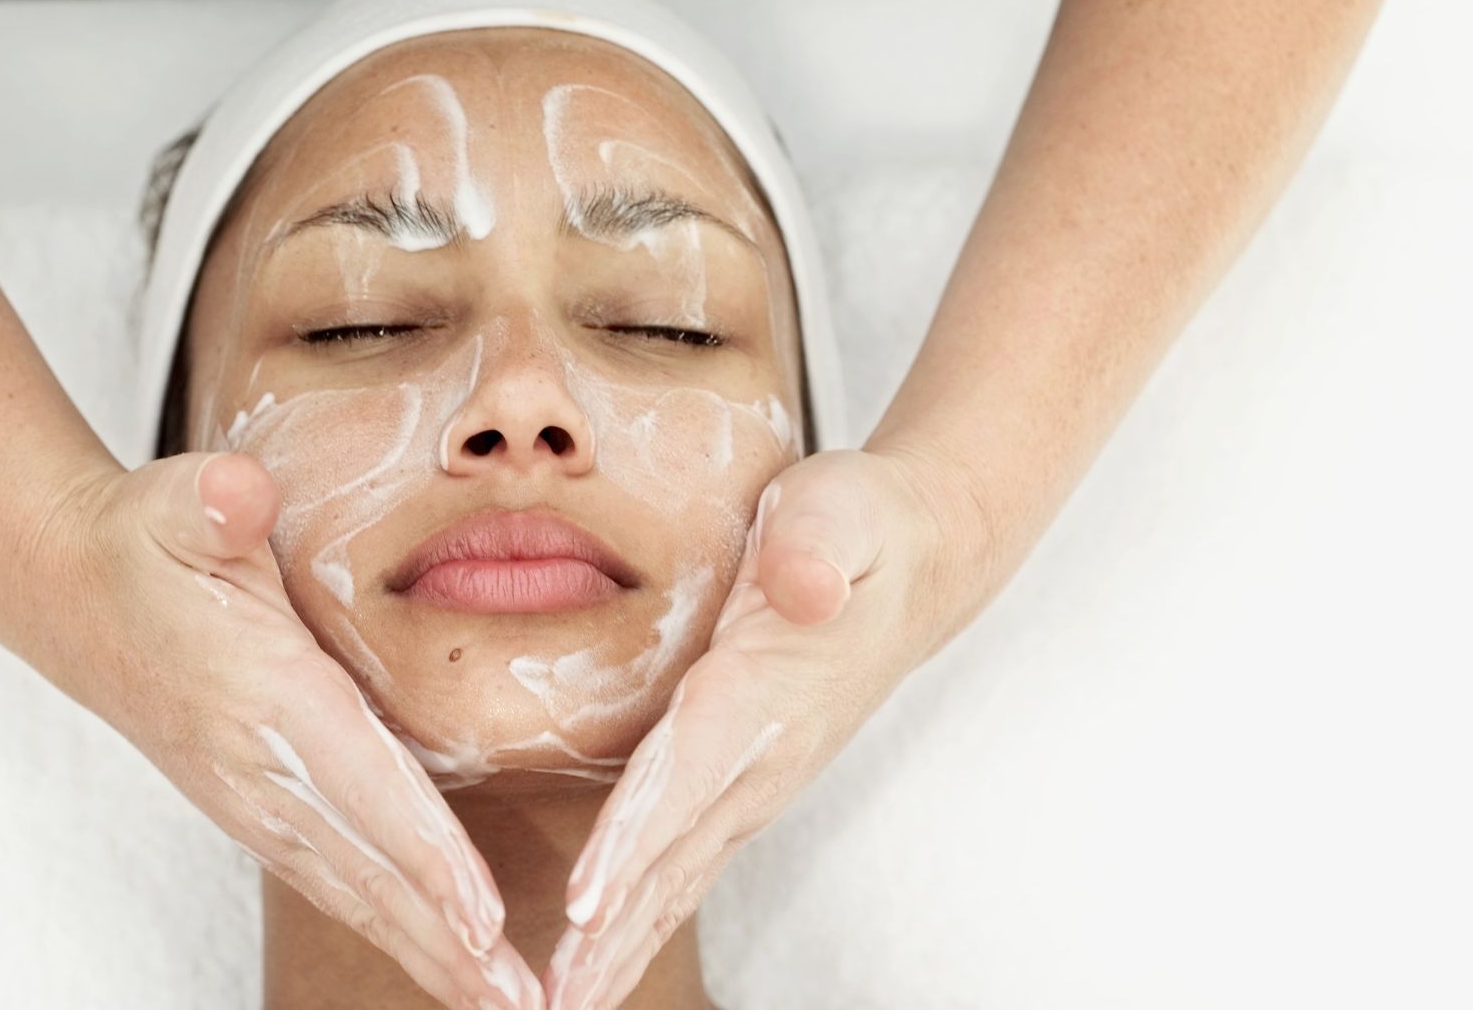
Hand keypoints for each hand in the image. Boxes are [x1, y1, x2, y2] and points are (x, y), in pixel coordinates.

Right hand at [25, 452, 544, 1009]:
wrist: (71, 592)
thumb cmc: (144, 543)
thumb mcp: (177, 501)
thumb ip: (213, 502)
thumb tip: (236, 495)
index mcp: (262, 692)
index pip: (358, 781)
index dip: (422, 849)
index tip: (480, 914)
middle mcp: (259, 765)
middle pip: (367, 867)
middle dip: (446, 940)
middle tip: (520, 1003)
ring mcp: (253, 799)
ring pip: (354, 891)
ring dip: (429, 952)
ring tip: (500, 1005)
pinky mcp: (254, 808)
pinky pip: (334, 880)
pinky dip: (392, 927)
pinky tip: (441, 959)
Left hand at [541, 447, 1000, 1009]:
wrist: (919, 559)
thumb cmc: (861, 527)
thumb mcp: (835, 512)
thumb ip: (815, 549)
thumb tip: (804, 584)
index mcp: (762, 691)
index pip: (688, 776)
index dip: (635, 842)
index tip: (586, 908)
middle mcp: (761, 757)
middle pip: (672, 858)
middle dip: (610, 935)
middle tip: (553, 1006)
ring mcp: (758, 781)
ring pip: (677, 877)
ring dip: (621, 947)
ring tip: (565, 1008)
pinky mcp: (746, 785)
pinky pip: (684, 863)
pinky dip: (640, 918)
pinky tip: (602, 956)